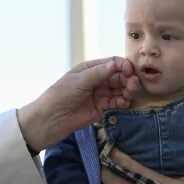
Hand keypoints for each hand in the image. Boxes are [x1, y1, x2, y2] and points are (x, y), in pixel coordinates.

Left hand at [17, 57, 138, 151]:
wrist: (51, 119)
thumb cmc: (60, 95)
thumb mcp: (79, 81)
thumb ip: (99, 73)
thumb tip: (117, 63)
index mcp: (91, 68)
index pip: (113, 63)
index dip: (124, 66)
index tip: (130, 72)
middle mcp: (98, 80)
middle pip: (120, 76)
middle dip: (128, 79)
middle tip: (132, 86)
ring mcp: (100, 94)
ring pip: (121, 89)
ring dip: (128, 91)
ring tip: (128, 95)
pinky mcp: (102, 108)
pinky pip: (117, 102)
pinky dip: (123, 102)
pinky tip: (122, 103)